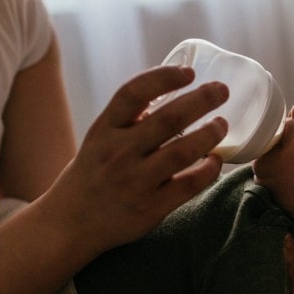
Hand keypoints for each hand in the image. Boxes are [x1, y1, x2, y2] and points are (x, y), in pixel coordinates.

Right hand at [42, 65, 229, 251]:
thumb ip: (130, 117)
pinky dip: (209, 170)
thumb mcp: (101, 137)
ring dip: (210, 134)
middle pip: (168, 119)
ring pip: (183, 152)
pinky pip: (189, 185)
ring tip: (221, 124)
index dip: (164, 77)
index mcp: (105, 129)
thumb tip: (171, 90)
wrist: (72, 222)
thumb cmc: (94, 171)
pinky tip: (216, 159)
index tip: (189, 72)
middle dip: (202, 100)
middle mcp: (118, 153)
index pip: (133, 93)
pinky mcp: (150, 208)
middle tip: (221, 90)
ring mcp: (135, 182)